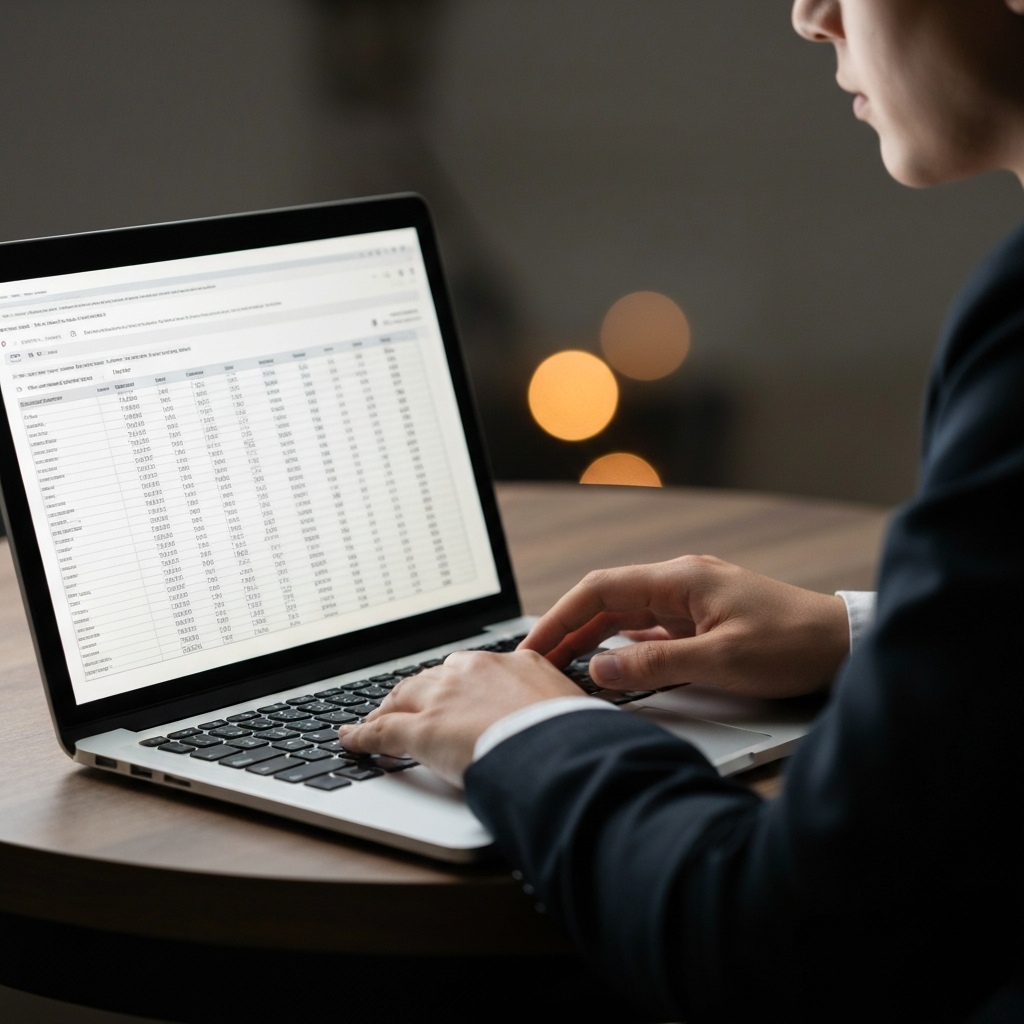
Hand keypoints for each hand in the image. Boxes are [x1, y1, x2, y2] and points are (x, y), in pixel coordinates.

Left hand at [336, 649, 578, 786]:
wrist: (558, 748)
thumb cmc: (573, 734)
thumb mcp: (572, 707)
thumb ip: (557, 706)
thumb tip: (572, 720)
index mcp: (511, 662)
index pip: (469, 669)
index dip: (453, 685)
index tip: (450, 694)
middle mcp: (470, 672)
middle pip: (430, 679)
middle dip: (415, 693)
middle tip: (406, 706)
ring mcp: (443, 699)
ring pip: (401, 699)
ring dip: (386, 710)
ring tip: (375, 721)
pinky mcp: (421, 731)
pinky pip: (379, 731)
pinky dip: (360, 737)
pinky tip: (349, 741)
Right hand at [520, 555, 849, 698]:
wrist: (843, 644)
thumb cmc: (792, 645)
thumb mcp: (720, 661)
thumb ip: (655, 665)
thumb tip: (601, 670)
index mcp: (680, 580)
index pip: (600, 590)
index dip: (560, 617)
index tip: (535, 645)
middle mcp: (681, 582)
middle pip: (607, 601)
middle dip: (570, 630)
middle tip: (539, 663)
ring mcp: (692, 600)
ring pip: (626, 615)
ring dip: (594, 638)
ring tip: (564, 666)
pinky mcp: (703, 619)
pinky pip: (650, 628)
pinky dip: (624, 644)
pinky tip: (611, 662)